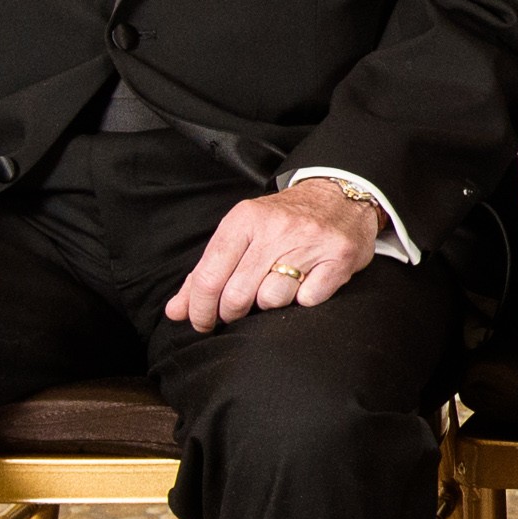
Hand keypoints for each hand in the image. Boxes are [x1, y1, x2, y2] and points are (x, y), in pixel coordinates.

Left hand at [171, 181, 386, 330]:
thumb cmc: (283, 221)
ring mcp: (310, 242)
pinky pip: (308, 299)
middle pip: (236, 295)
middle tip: (235, 313)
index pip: (208, 277)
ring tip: (275, 288)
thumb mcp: (241, 234)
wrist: (341, 195)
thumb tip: (175, 311)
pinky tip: (304, 284)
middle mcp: (276, 229)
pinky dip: (303, 299)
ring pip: (272, 299)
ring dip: (269, 304)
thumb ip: (206, 273)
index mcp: (245, 219)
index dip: (199, 309)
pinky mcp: (339, 257)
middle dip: (231, 313)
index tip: (201, 322)